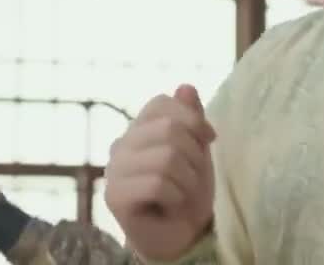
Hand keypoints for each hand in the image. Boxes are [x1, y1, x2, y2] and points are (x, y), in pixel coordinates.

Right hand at [104, 84, 216, 261]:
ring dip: (188, 181)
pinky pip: (158, 184)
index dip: (192, 119)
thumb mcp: (197, 150)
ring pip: (166, 158)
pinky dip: (176, 197)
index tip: (209, 139)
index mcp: (138, 128)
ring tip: (184, 194)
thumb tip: (186, 86)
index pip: (161, 103)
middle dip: (194, 156)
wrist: (180, 236)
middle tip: (193, 178)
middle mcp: (121, 144)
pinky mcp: (114, 196)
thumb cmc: (187, 191)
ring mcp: (114, 170)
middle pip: (169, 130)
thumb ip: (190, 119)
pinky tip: (171, 205)